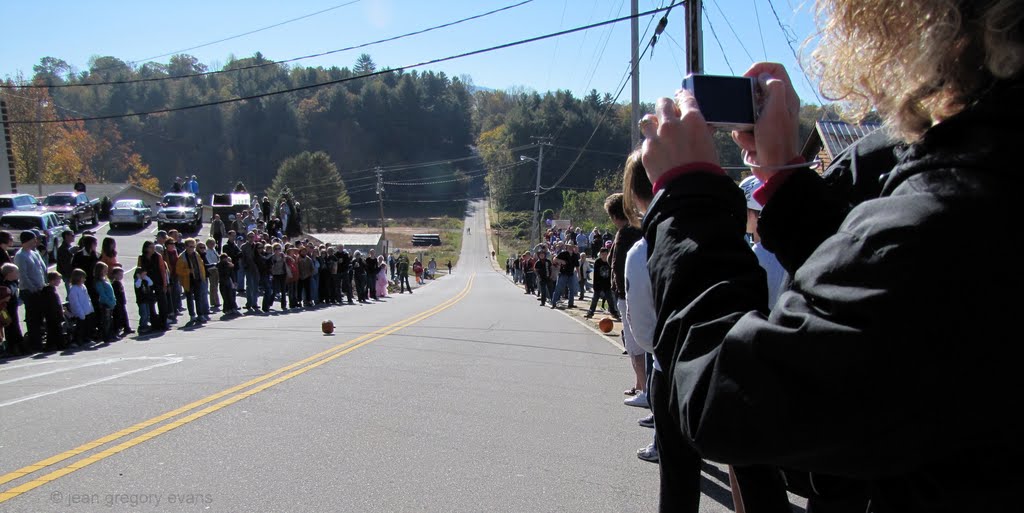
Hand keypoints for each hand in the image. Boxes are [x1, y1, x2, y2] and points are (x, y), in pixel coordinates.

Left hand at [639, 93, 719, 184]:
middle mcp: (672, 124)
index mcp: (693, 120)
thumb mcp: (708, 144)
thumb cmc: (705, 169)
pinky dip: (651, 145)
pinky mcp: (646, 151)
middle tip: (667, 113)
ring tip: (657, 131)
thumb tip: (696, 125)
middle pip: (662, 103)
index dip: (682, 96)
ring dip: (653, 124)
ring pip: (647, 120)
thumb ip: (699, 129)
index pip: (685, 98)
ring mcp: (657, 137)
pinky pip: (646, 142)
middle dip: (665, 107)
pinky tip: (658, 153)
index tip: (679, 96)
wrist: (690, 192)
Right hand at [731, 62, 801, 180]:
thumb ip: (772, 87)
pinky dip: (743, 135)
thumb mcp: (776, 110)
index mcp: (786, 96)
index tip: (746, 78)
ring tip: (752, 134)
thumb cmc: (777, 141)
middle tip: (742, 108)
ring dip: (743, 123)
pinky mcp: (756, 132)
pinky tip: (752, 144)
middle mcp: (777, 105)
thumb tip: (762, 77)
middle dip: (745, 101)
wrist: (773, 169)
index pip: (774, 69)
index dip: (759, 69)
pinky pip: (741, 126)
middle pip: (755, 89)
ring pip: (744, 109)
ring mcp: (766, 119)